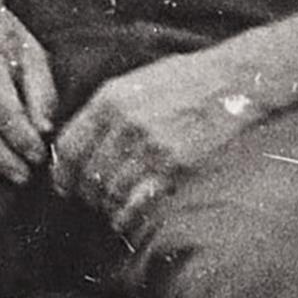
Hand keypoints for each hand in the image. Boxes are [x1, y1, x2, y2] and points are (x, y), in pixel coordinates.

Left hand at [50, 50, 267, 242]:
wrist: (235, 80)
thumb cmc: (186, 79)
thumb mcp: (135, 81)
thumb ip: (105, 108)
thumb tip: (80, 140)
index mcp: (110, 100)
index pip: (69, 148)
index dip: (62, 174)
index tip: (64, 186)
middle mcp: (125, 124)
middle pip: (89, 175)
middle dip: (86, 194)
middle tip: (91, 201)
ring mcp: (151, 148)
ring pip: (111, 193)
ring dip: (108, 206)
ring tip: (111, 209)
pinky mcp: (177, 167)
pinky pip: (139, 203)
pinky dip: (128, 216)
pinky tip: (127, 218)